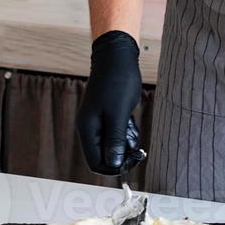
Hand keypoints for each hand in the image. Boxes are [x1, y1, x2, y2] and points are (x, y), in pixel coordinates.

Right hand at [75, 30, 145, 174]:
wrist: (118, 56)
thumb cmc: (117, 81)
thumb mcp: (118, 113)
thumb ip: (115, 140)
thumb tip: (114, 164)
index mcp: (87, 130)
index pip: (95, 163)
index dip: (113, 167)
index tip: (130, 161)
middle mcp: (90, 129)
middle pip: (104, 157)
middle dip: (122, 155)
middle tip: (137, 147)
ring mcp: (99, 123)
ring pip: (113, 146)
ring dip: (126, 143)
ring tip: (132, 126)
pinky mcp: (108, 117)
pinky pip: (118, 135)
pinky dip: (127, 132)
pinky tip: (131, 120)